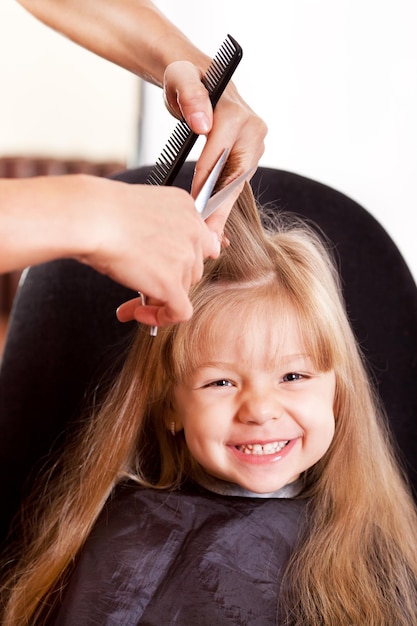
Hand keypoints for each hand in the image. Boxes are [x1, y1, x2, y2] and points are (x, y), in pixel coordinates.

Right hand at [79, 177, 219, 327]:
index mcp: (186, 208)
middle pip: (191, 268)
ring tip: (130, 297)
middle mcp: (192, 231)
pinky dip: (160, 317)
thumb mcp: (141, 209)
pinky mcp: (172, 283)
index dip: (181, 259)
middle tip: (141, 281)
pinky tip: (139, 313)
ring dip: (158, 296)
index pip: (199, 242)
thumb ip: (161, 228)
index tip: (165, 266)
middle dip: (168, 278)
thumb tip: (160, 257)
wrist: (92, 218)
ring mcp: (185, 258)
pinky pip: (179, 312)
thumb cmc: (103, 211)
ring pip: (183, 289)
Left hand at [163, 60, 266, 235]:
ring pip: (237, 185)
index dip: (205, 185)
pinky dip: (224, 205)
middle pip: (235, 177)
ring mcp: (254, 144)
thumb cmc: (185, 79)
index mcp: (237, 113)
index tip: (192, 210)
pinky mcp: (249, 156)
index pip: (220, 156)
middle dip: (219, 209)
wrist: (198, 78)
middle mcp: (253, 130)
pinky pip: (236, 184)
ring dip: (223, 212)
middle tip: (206, 238)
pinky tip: (215, 228)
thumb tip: (203, 124)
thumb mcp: (181, 78)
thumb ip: (191, 96)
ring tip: (211, 240)